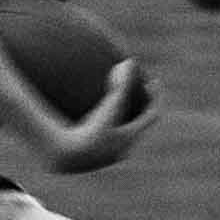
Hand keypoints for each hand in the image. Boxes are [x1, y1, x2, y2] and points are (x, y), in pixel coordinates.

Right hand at [42, 60, 156, 173]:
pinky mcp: (85, 157)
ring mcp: (102, 155)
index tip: (152, 82)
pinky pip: (91, 137)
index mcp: (129, 139)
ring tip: (103, 99)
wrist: (65, 157)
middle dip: (136, 107)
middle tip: (132, 89)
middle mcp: (119, 149)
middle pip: (134, 125)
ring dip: (112, 117)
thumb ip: (122, 84)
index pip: (151, 115)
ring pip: (112, 133)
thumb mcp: (109, 106)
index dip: (154, 97)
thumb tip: (130, 62)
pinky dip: (90, 123)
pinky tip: (73, 109)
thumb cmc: (89, 132)